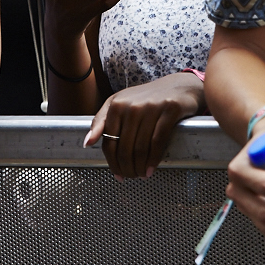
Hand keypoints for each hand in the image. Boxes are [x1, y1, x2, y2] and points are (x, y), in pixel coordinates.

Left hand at [82, 72, 203, 178]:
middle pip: (124, 148)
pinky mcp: (169, 110)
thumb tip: (87, 143)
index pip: (109, 142)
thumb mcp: (119, 104)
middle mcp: (132, 106)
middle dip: (127, 168)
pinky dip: (153, 159)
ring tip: (141, 175)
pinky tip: (151, 168)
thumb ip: (101, 122)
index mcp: (116, 105)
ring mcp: (151, 108)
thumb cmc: (146, 99)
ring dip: (140, 167)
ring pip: (140, 147)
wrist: (177, 87)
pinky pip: (158, 141)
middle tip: (131, 177)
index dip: (112, 163)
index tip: (117, 175)